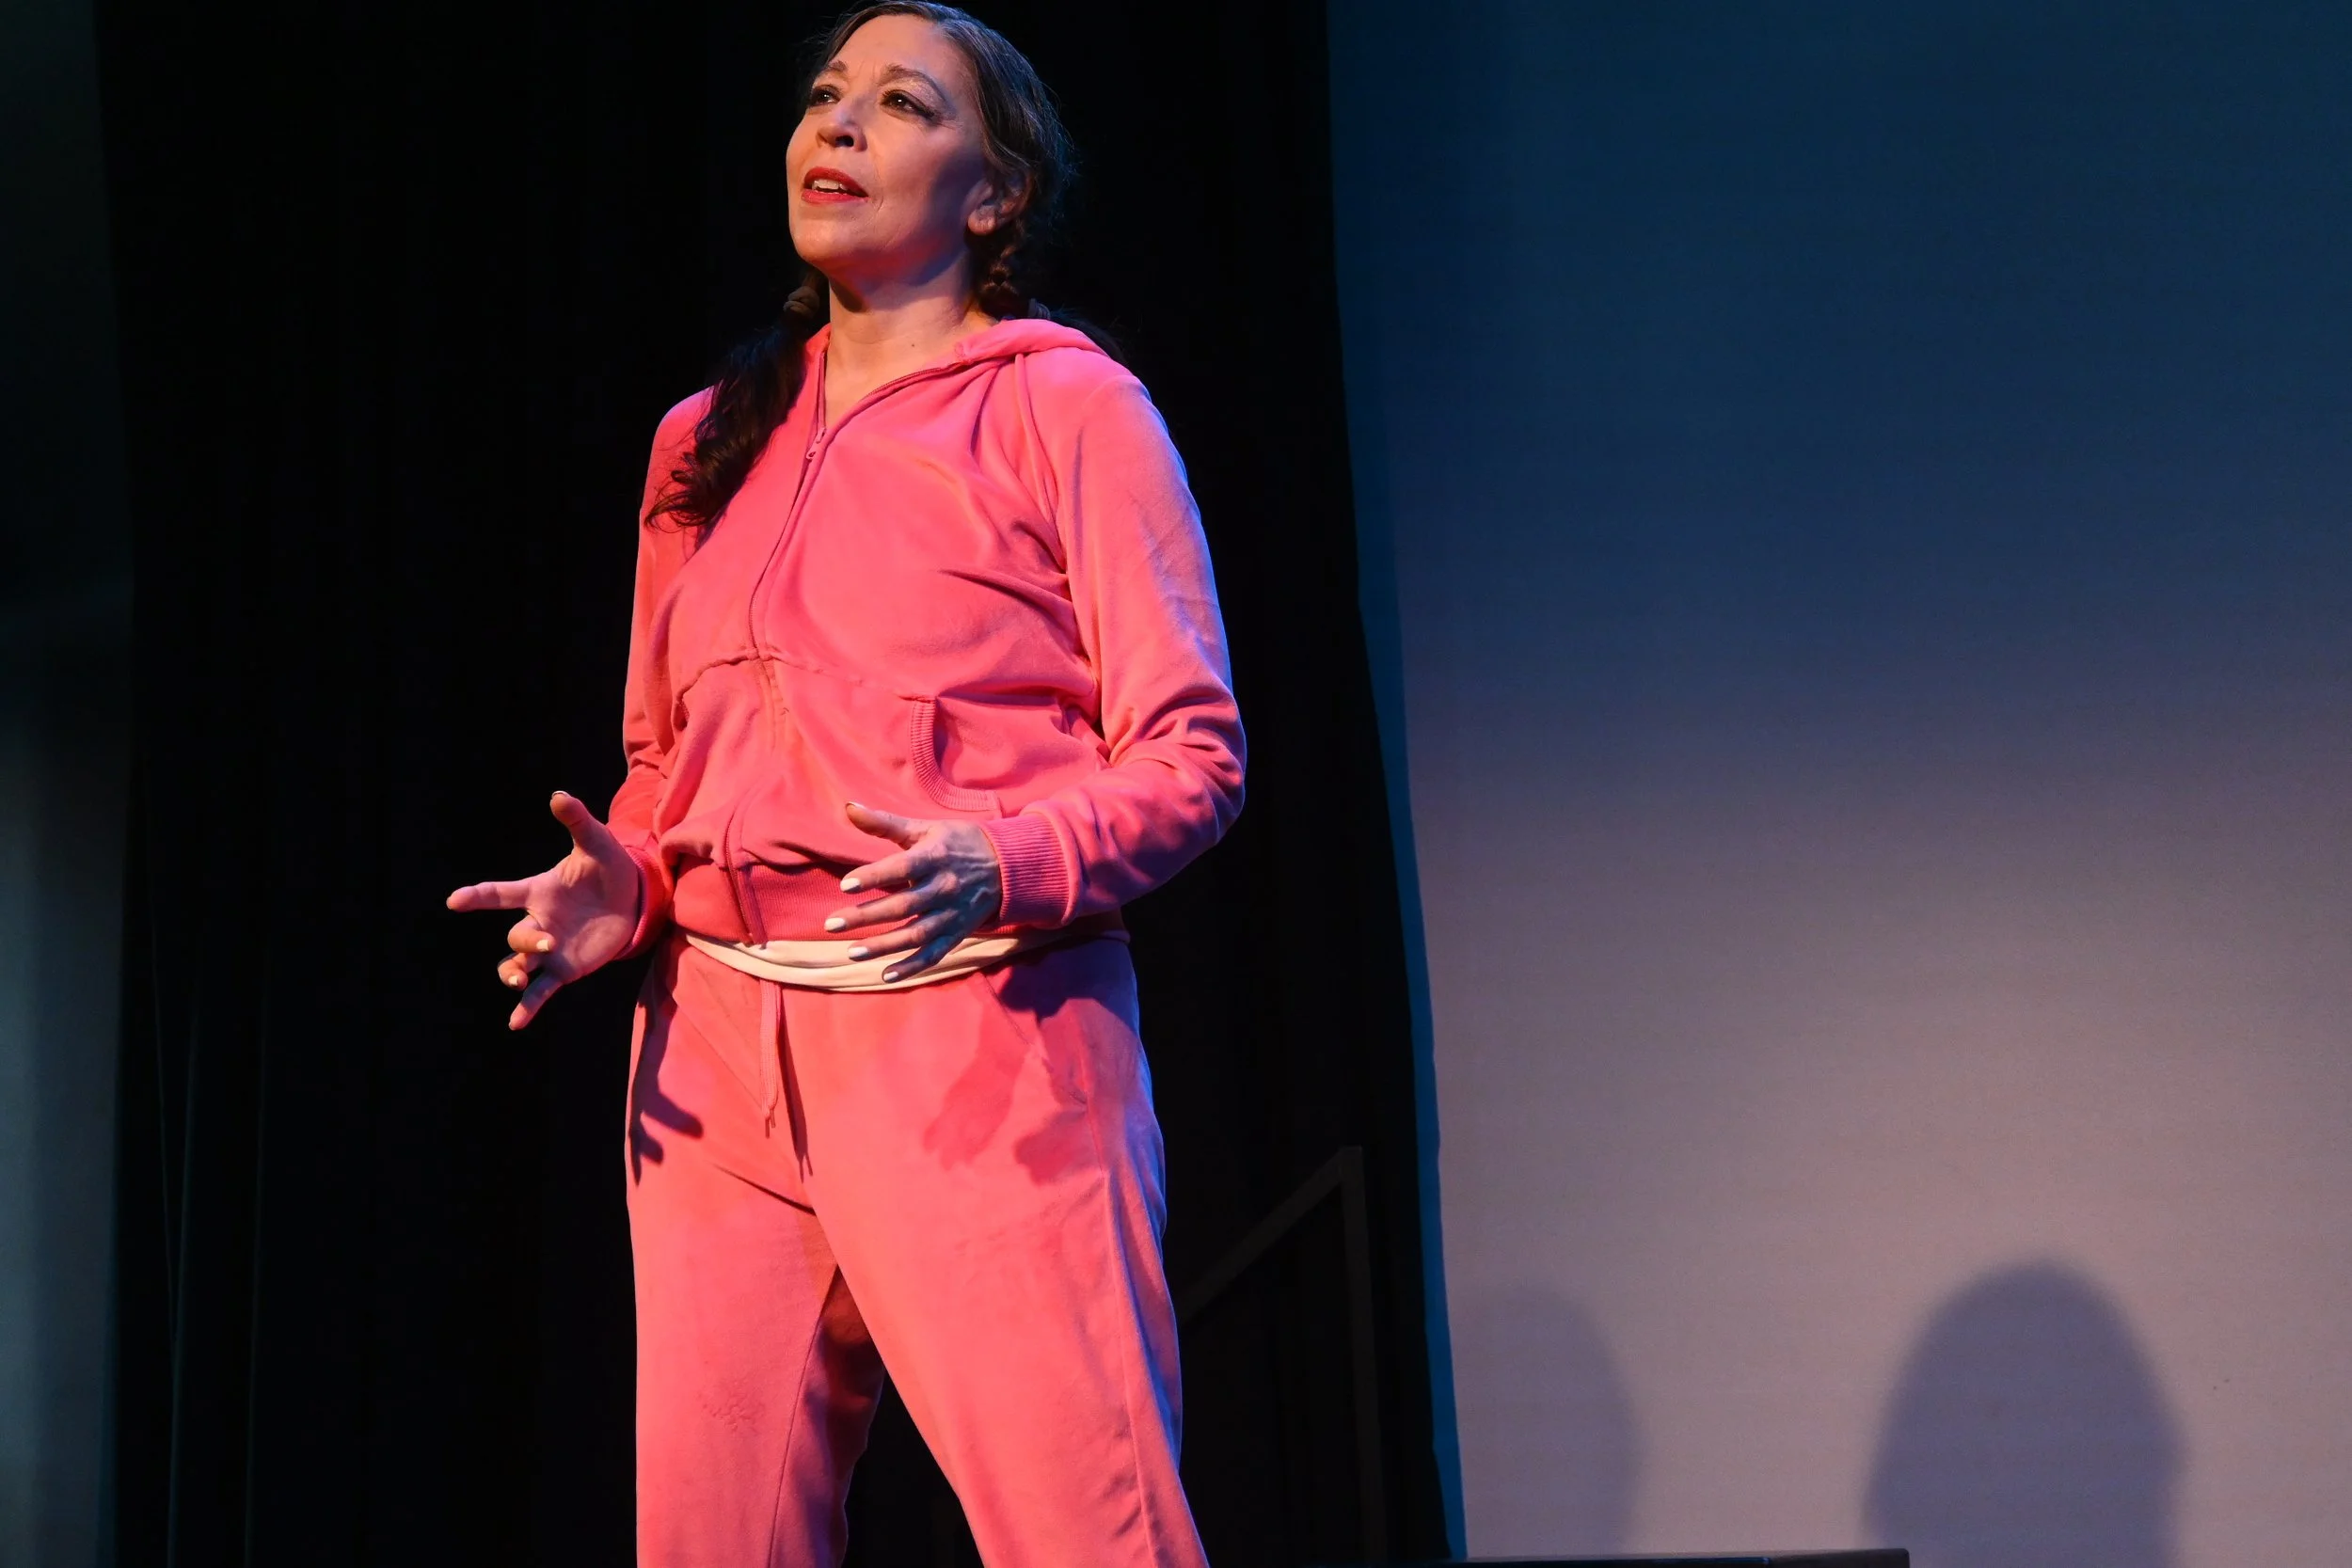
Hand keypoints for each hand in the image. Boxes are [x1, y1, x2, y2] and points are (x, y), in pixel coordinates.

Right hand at [446, 791, 642, 1028]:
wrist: (633, 898)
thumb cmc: (608, 867)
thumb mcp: (596, 843)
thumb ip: (577, 821)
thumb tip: (559, 795)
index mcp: (538, 891)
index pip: (501, 893)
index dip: (479, 896)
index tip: (455, 901)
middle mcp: (538, 921)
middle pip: (516, 936)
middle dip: (526, 941)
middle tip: (548, 942)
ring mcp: (550, 948)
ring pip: (519, 964)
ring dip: (515, 974)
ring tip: (520, 981)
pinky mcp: (565, 969)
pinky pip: (541, 991)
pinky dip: (527, 1007)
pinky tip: (515, 1024)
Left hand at [825, 802, 1004, 982]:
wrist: (1008, 865)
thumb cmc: (958, 843)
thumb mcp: (925, 828)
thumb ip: (885, 823)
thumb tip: (849, 808)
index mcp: (935, 857)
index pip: (902, 868)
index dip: (874, 876)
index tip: (845, 885)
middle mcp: (944, 888)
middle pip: (903, 905)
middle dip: (867, 916)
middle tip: (832, 924)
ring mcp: (952, 914)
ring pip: (916, 934)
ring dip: (884, 946)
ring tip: (852, 953)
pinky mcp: (958, 933)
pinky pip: (935, 954)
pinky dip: (912, 967)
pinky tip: (887, 976)